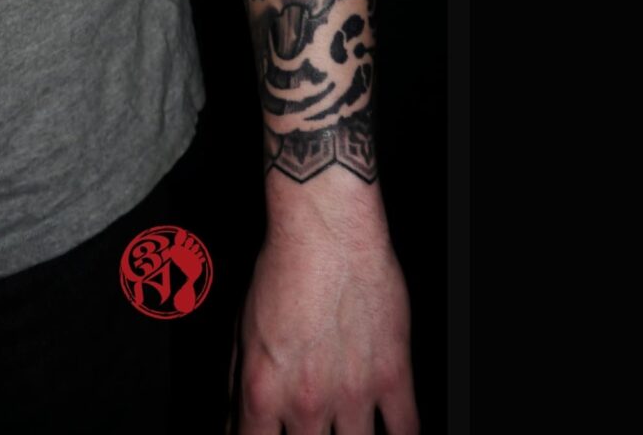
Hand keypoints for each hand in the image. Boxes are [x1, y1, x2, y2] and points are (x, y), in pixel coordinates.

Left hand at [226, 230, 418, 434]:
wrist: (327, 229)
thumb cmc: (283, 268)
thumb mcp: (243, 328)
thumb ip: (239, 383)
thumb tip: (236, 419)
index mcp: (263, 391)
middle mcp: (306, 402)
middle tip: (309, 425)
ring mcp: (352, 393)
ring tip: (343, 426)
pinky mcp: (392, 375)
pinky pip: (405, 429)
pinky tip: (389, 430)